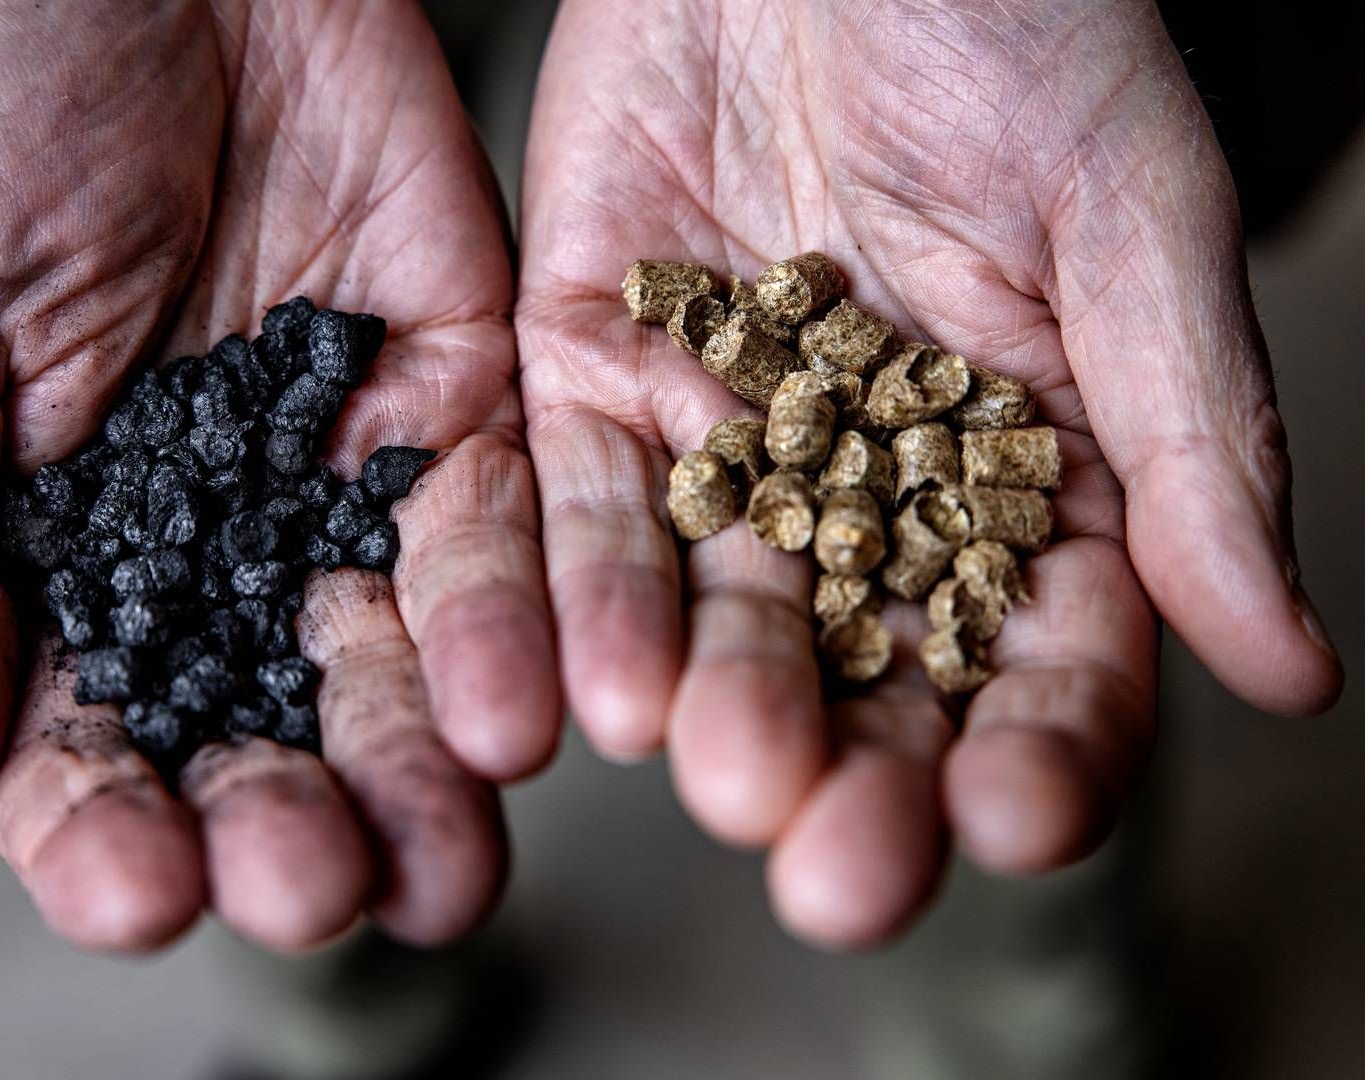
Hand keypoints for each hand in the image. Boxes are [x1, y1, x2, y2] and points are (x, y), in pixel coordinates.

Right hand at [0, 0, 557, 951]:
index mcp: (68, 554)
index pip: (85, 737)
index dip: (104, 826)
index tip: (141, 887)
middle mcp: (224, 546)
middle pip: (265, 730)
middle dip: (293, 823)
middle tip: (318, 889)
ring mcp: (348, 479)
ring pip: (398, 666)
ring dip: (421, 776)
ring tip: (440, 868)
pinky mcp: (463, 401)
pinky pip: (500, 533)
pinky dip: (508, 624)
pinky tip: (511, 716)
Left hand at [516, 0, 1341, 945]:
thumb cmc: (1011, 20)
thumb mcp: (1130, 212)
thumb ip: (1192, 439)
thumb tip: (1290, 664)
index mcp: (1023, 463)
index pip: (1045, 650)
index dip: (1042, 745)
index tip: (1020, 821)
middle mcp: (864, 479)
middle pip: (868, 666)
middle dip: (855, 771)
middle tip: (838, 868)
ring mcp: (724, 433)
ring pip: (719, 607)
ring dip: (718, 703)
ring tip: (719, 777)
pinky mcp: (594, 371)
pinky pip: (585, 505)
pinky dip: (586, 593)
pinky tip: (598, 687)